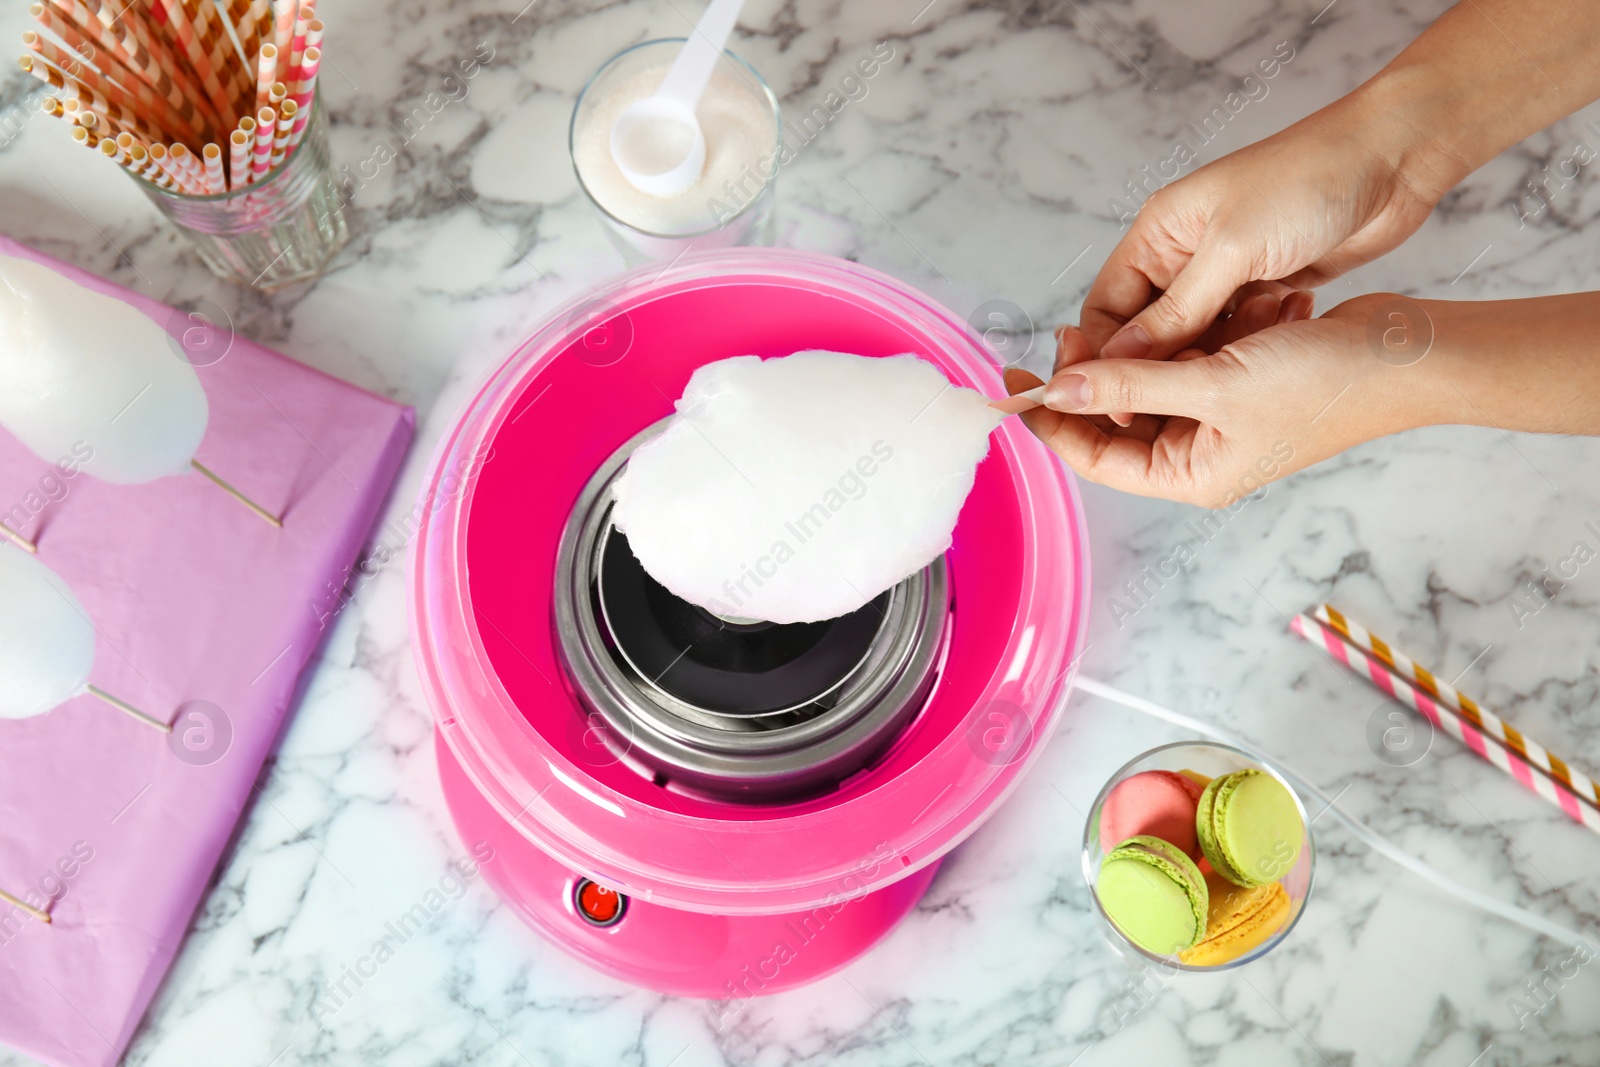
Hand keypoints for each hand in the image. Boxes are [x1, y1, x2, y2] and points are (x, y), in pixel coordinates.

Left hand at [1008, 295, 1425, 507]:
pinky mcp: (1242, 380)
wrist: (1409, 351)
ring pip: (1153, 381)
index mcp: (1188, 473)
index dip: (1052, 421)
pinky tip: (1203, 308)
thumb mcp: (1213, 383)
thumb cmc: (1326, 383)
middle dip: (1097, 372)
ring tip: (1143, 312)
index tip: (1015, 383)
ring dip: (1147, 347)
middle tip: (1069, 330)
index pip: (1095, 456)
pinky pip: (1191, 357)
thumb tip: (1062, 389)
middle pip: (1118, 418)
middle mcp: (1199, 452)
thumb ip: (1131, 383)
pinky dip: (1188, 333)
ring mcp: (1221, 417)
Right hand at [1080, 95, 1444, 365]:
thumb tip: (1120, 359)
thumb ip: (1176, 311)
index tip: (1119, 399)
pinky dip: (1247, 346)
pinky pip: (1236, 333)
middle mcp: (1182, 255)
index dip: (1105, 356)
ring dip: (1210, 358)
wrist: (1394, 159)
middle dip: (1160, 366)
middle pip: (1146, 330)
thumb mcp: (1233, 250)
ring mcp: (1225, 272)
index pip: (1106, 308)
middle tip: (1182, 398)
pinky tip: (1272, 347)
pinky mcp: (1263, 287)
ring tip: (1240, 365)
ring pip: (1193, 338)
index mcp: (1158, 233)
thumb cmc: (1309, 180)